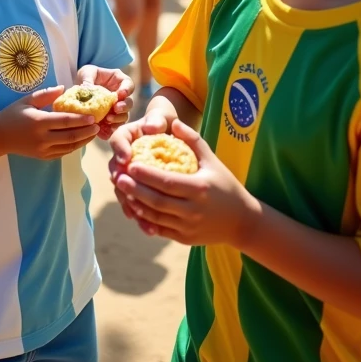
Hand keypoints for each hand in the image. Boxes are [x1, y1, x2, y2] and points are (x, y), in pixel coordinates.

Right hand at [0, 85, 99, 159]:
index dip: (81, 119)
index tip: (93, 116)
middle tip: (98, 125)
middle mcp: (42, 138)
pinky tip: (81, 140)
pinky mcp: (43, 157)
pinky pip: (63, 153)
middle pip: (70, 136)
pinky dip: (74, 146)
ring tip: (93, 133)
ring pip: (69, 147)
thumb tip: (63, 88)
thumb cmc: (12, 115)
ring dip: (83, 140)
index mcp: (38, 122)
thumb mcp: (27, 100)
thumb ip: (45, 94)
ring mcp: (43, 150)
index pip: (65, 121)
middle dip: (86, 131)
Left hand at [76, 65, 133, 139]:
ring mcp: (116, 109)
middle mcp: (121, 96)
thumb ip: (88, 78)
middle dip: (124, 107)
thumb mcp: (86, 72)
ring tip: (107, 120)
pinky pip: (113, 127)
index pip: (128, 84)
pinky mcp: (110, 120)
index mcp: (119, 81)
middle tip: (115, 109)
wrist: (80, 91)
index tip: (120, 94)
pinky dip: (109, 130)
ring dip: (117, 119)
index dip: (127, 89)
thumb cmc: (86, 76)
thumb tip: (87, 88)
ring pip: (123, 116)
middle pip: (129, 103)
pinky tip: (103, 132)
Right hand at [108, 109, 170, 219]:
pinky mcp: (135, 188)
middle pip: (116, 170)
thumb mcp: (160, 118)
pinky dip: (140, 215)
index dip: (119, 151)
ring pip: (123, 191)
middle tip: (128, 191)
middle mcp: (121, 157)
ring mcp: (126, 174)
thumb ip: (156, 120)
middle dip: (121, 184)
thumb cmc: (162, 122)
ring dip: (129, 204)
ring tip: (137, 216)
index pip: (117, 141)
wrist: (166, 135)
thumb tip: (152, 127)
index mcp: (124, 136)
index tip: (126, 159)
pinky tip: (149, 228)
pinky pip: (134, 203)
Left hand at [114, 118, 256, 246]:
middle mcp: (193, 210)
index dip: (147, 175)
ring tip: (122, 191)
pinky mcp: (185, 239)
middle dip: (135, 190)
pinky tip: (134, 208)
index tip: (130, 165)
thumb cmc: (226, 184)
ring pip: (156, 217)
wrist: (242, 221)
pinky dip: (145, 221)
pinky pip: (160, 230)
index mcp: (200, 188)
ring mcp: (188, 227)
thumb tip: (173, 122)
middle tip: (118, 177)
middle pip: (157, 201)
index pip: (167, 182)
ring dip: (136, 205)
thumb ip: (192, 140)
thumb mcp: (212, 160)